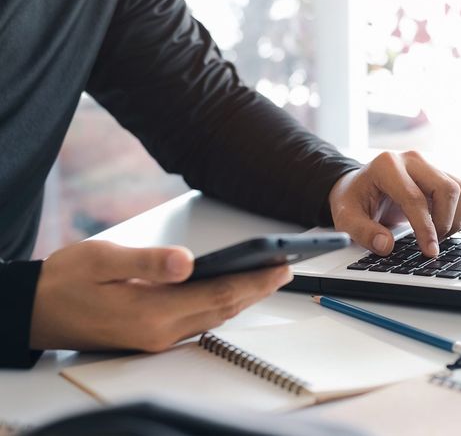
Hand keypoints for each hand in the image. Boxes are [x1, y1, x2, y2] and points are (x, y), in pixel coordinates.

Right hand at [30, 240, 291, 351]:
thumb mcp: (102, 260)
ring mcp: (157, 338)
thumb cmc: (66, 282)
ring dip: (243, 298)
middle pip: (223, 308)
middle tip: (285, 269)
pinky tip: (230, 292)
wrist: (37, 311)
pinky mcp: (152, 336)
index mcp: (151, 313)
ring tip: (267, 278)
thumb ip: (146, 262)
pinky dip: (222, 305)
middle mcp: (160, 332)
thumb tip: (186, 261)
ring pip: (214, 317)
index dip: (253, 280)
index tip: (279, 266)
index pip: (217, 294)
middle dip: (258, 289)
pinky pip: (199, 321)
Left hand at [328, 151, 460, 257]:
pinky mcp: (440, 174)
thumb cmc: (352, 201)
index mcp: (386, 166)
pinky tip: (445, 227)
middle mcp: (411, 160)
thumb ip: (363, 232)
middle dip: (445, 223)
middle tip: (432, 245)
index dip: (425, 229)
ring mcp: (428, 165)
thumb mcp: (346, 218)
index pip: (415, 198)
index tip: (429, 251)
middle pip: (447, 189)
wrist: (357, 187)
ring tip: (437, 237)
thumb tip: (385, 245)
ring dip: (456, 218)